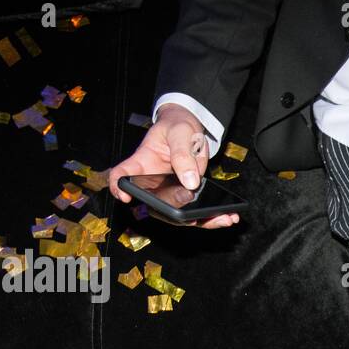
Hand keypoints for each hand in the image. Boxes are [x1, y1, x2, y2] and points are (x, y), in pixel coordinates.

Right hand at [106, 103, 240, 229]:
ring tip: (224, 219)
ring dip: (201, 221)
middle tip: (194, 216)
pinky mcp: (188, 197)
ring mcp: (171, 193)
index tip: (126, 196)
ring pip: (179, 215)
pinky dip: (213, 217)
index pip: (121, 176)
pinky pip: (197, 212)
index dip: (119, 188)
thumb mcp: (180, 132)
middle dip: (174, 215)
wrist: (191, 129)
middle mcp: (153, 183)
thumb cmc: (177, 127)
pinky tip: (229, 217)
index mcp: (141, 164)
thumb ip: (182, 154)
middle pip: (155, 206)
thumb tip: (190, 182)